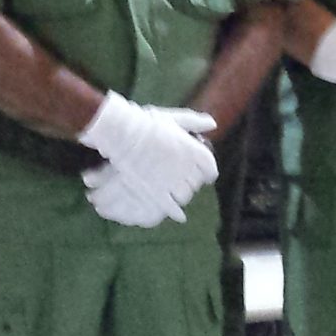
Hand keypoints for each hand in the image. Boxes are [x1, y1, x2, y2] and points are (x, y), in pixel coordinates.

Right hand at [76, 92, 217, 221]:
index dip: (209, 173)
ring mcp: (170, 181)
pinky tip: (179, 216)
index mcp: (192, 150)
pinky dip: (176, 213)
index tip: (206, 175)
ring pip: (185, 196)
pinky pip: (171, 208)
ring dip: (183, 194)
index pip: (210, 168)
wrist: (122, 134)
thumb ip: (195, 122)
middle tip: (185, 180)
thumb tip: (212, 124)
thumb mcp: (174, 119)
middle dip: (193, 182)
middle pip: (196, 183)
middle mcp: (185, 168)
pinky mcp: (155, 191)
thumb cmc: (147, 123)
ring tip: (177, 191)